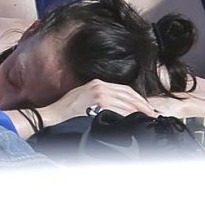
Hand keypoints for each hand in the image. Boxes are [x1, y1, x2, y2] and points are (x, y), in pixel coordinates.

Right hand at [32, 80, 157, 128]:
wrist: (52, 115)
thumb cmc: (66, 110)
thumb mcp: (84, 97)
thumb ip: (101, 98)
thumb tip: (118, 108)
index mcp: (98, 83)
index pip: (125, 89)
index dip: (138, 99)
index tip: (147, 107)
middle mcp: (100, 86)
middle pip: (128, 95)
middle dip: (142, 105)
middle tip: (152, 114)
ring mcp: (99, 95)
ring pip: (125, 103)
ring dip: (138, 112)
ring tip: (146, 119)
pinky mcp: (97, 104)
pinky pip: (118, 110)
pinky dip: (127, 116)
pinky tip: (133, 121)